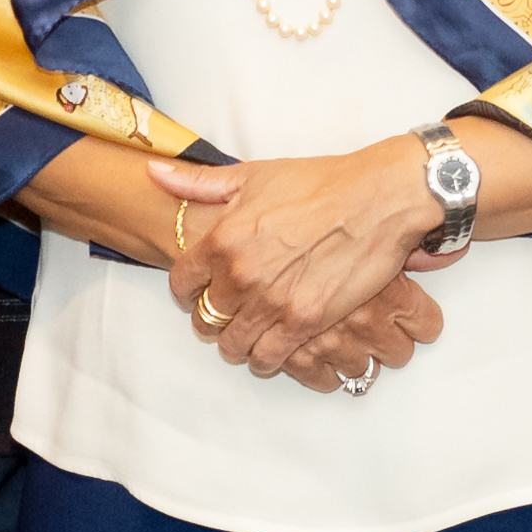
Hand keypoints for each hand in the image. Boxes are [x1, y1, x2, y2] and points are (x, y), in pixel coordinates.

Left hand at [155, 139, 445, 375]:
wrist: (377, 199)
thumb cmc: (320, 182)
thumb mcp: (254, 174)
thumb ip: (199, 182)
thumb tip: (154, 174)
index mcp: (223, 238)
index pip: (182, 283)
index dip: (189, 291)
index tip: (201, 291)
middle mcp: (240, 274)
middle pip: (206, 319)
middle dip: (215, 319)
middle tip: (231, 314)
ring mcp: (271, 302)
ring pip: (233, 344)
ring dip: (239, 342)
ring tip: (252, 333)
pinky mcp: (303, 322)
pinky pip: (267, 357)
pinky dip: (266, 357)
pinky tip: (274, 346)